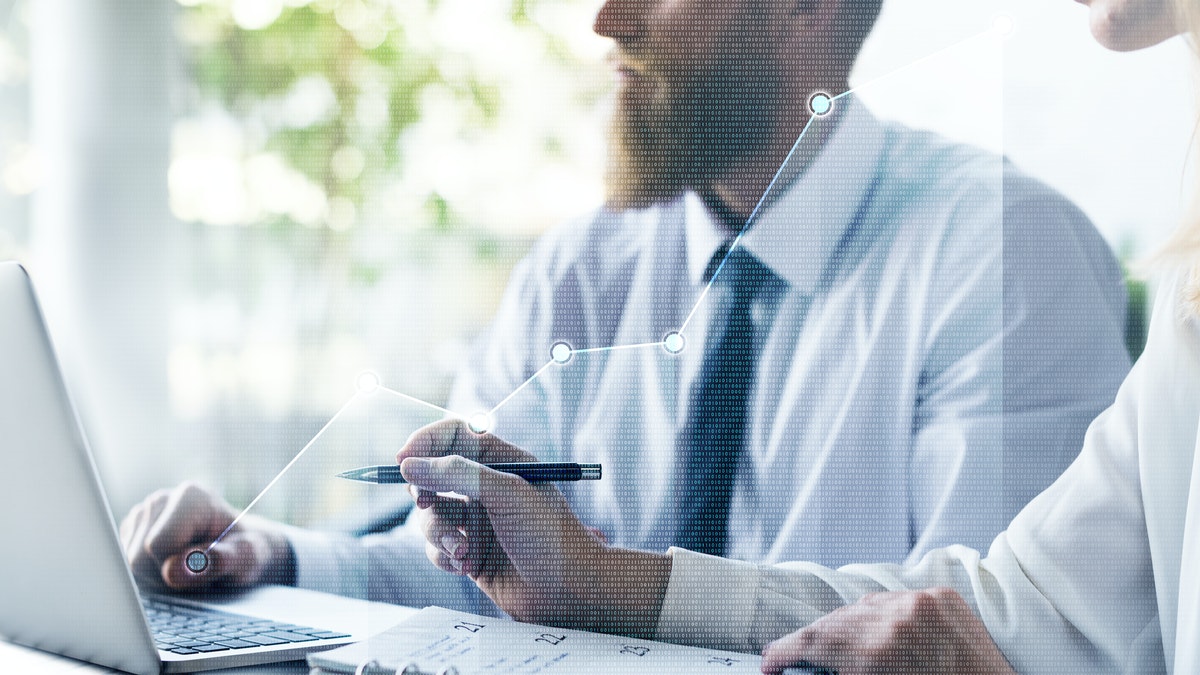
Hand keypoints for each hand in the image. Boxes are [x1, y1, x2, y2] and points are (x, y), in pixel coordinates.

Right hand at [119, 481, 292, 591]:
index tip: (202, 564)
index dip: (177, 566)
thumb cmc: (244, 551)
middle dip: (163, 575)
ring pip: (126, 563)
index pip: (158, 546)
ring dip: (154, 576)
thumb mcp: (246, 557)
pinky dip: (145, 573)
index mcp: (191, 497)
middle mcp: (161, 499)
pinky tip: (169, 565)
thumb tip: (179, 568)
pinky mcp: (131, 529)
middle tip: (193, 571)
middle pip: (137, 557)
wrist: (238, 547)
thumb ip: (219, 561)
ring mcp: (142, 513)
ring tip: (184, 567)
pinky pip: (123, 564)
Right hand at [397, 419, 669, 636]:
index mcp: (502, 461)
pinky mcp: (468, 551)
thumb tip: (410, 465)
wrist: (569, 592)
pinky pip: (435, 546)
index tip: (404, 459)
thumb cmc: (549, 537)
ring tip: (464, 549)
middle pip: (432, 474)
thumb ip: (458, 474)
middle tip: (424, 501)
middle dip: (424, 490)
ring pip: (429, 515)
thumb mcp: (506, 494)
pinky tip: (466, 566)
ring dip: (439, 532)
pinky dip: (444, 555)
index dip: (426, 442)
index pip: (454, 435)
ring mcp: (476, 520)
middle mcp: (486, 487)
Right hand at [759, 588, 1015, 674]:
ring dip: (851, 627)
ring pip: (863, 605)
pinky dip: (887, 617)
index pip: (811, 641)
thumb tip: (809, 667)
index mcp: (876, 653)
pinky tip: (888, 637)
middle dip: (815, 644)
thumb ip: (839, 672)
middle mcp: (897, 620)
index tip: (771, 664)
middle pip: (833, 622)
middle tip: (801, 661)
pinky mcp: (944, 597)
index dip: (783, 652)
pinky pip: (898, 600)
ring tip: (849, 652)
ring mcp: (922, 603)